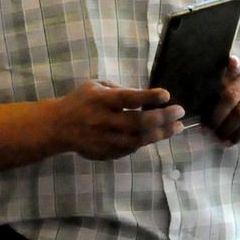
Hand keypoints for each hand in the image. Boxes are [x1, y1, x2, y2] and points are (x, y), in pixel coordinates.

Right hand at [50, 81, 184, 160]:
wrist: (58, 127)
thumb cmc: (82, 101)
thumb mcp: (97, 86)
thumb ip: (120, 90)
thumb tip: (147, 97)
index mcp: (101, 100)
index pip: (128, 98)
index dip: (148, 97)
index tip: (166, 95)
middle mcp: (104, 121)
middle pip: (138, 123)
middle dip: (163, 118)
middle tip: (180, 112)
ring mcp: (105, 140)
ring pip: (139, 140)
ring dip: (161, 133)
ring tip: (177, 127)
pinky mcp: (106, 153)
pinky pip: (132, 148)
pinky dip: (146, 141)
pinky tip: (157, 134)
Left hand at [207, 57, 239, 144]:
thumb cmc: (236, 98)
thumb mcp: (224, 91)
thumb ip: (214, 93)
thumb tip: (197, 107)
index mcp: (238, 70)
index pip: (236, 65)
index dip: (234, 64)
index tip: (231, 63)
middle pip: (232, 96)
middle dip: (217, 116)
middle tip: (206, 130)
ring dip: (227, 129)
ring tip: (216, 139)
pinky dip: (238, 135)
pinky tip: (229, 141)